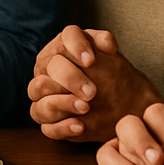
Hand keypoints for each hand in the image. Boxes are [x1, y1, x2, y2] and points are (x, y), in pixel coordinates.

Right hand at [29, 26, 160, 141]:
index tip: (91, 61)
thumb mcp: (113, 58)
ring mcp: (43, 95)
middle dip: (70, 79)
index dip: (76, 47)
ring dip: (62, 102)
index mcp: (63, 47)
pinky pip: (46, 125)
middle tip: (92, 91)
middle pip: (49, 67)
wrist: (124, 106)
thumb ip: (106, 43)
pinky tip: (80, 126)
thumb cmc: (115, 79)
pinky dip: (62, 126)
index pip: (66, 37)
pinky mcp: (48, 120)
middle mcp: (47, 68)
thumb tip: (106, 43)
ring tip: (85, 108)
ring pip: (39, 95)